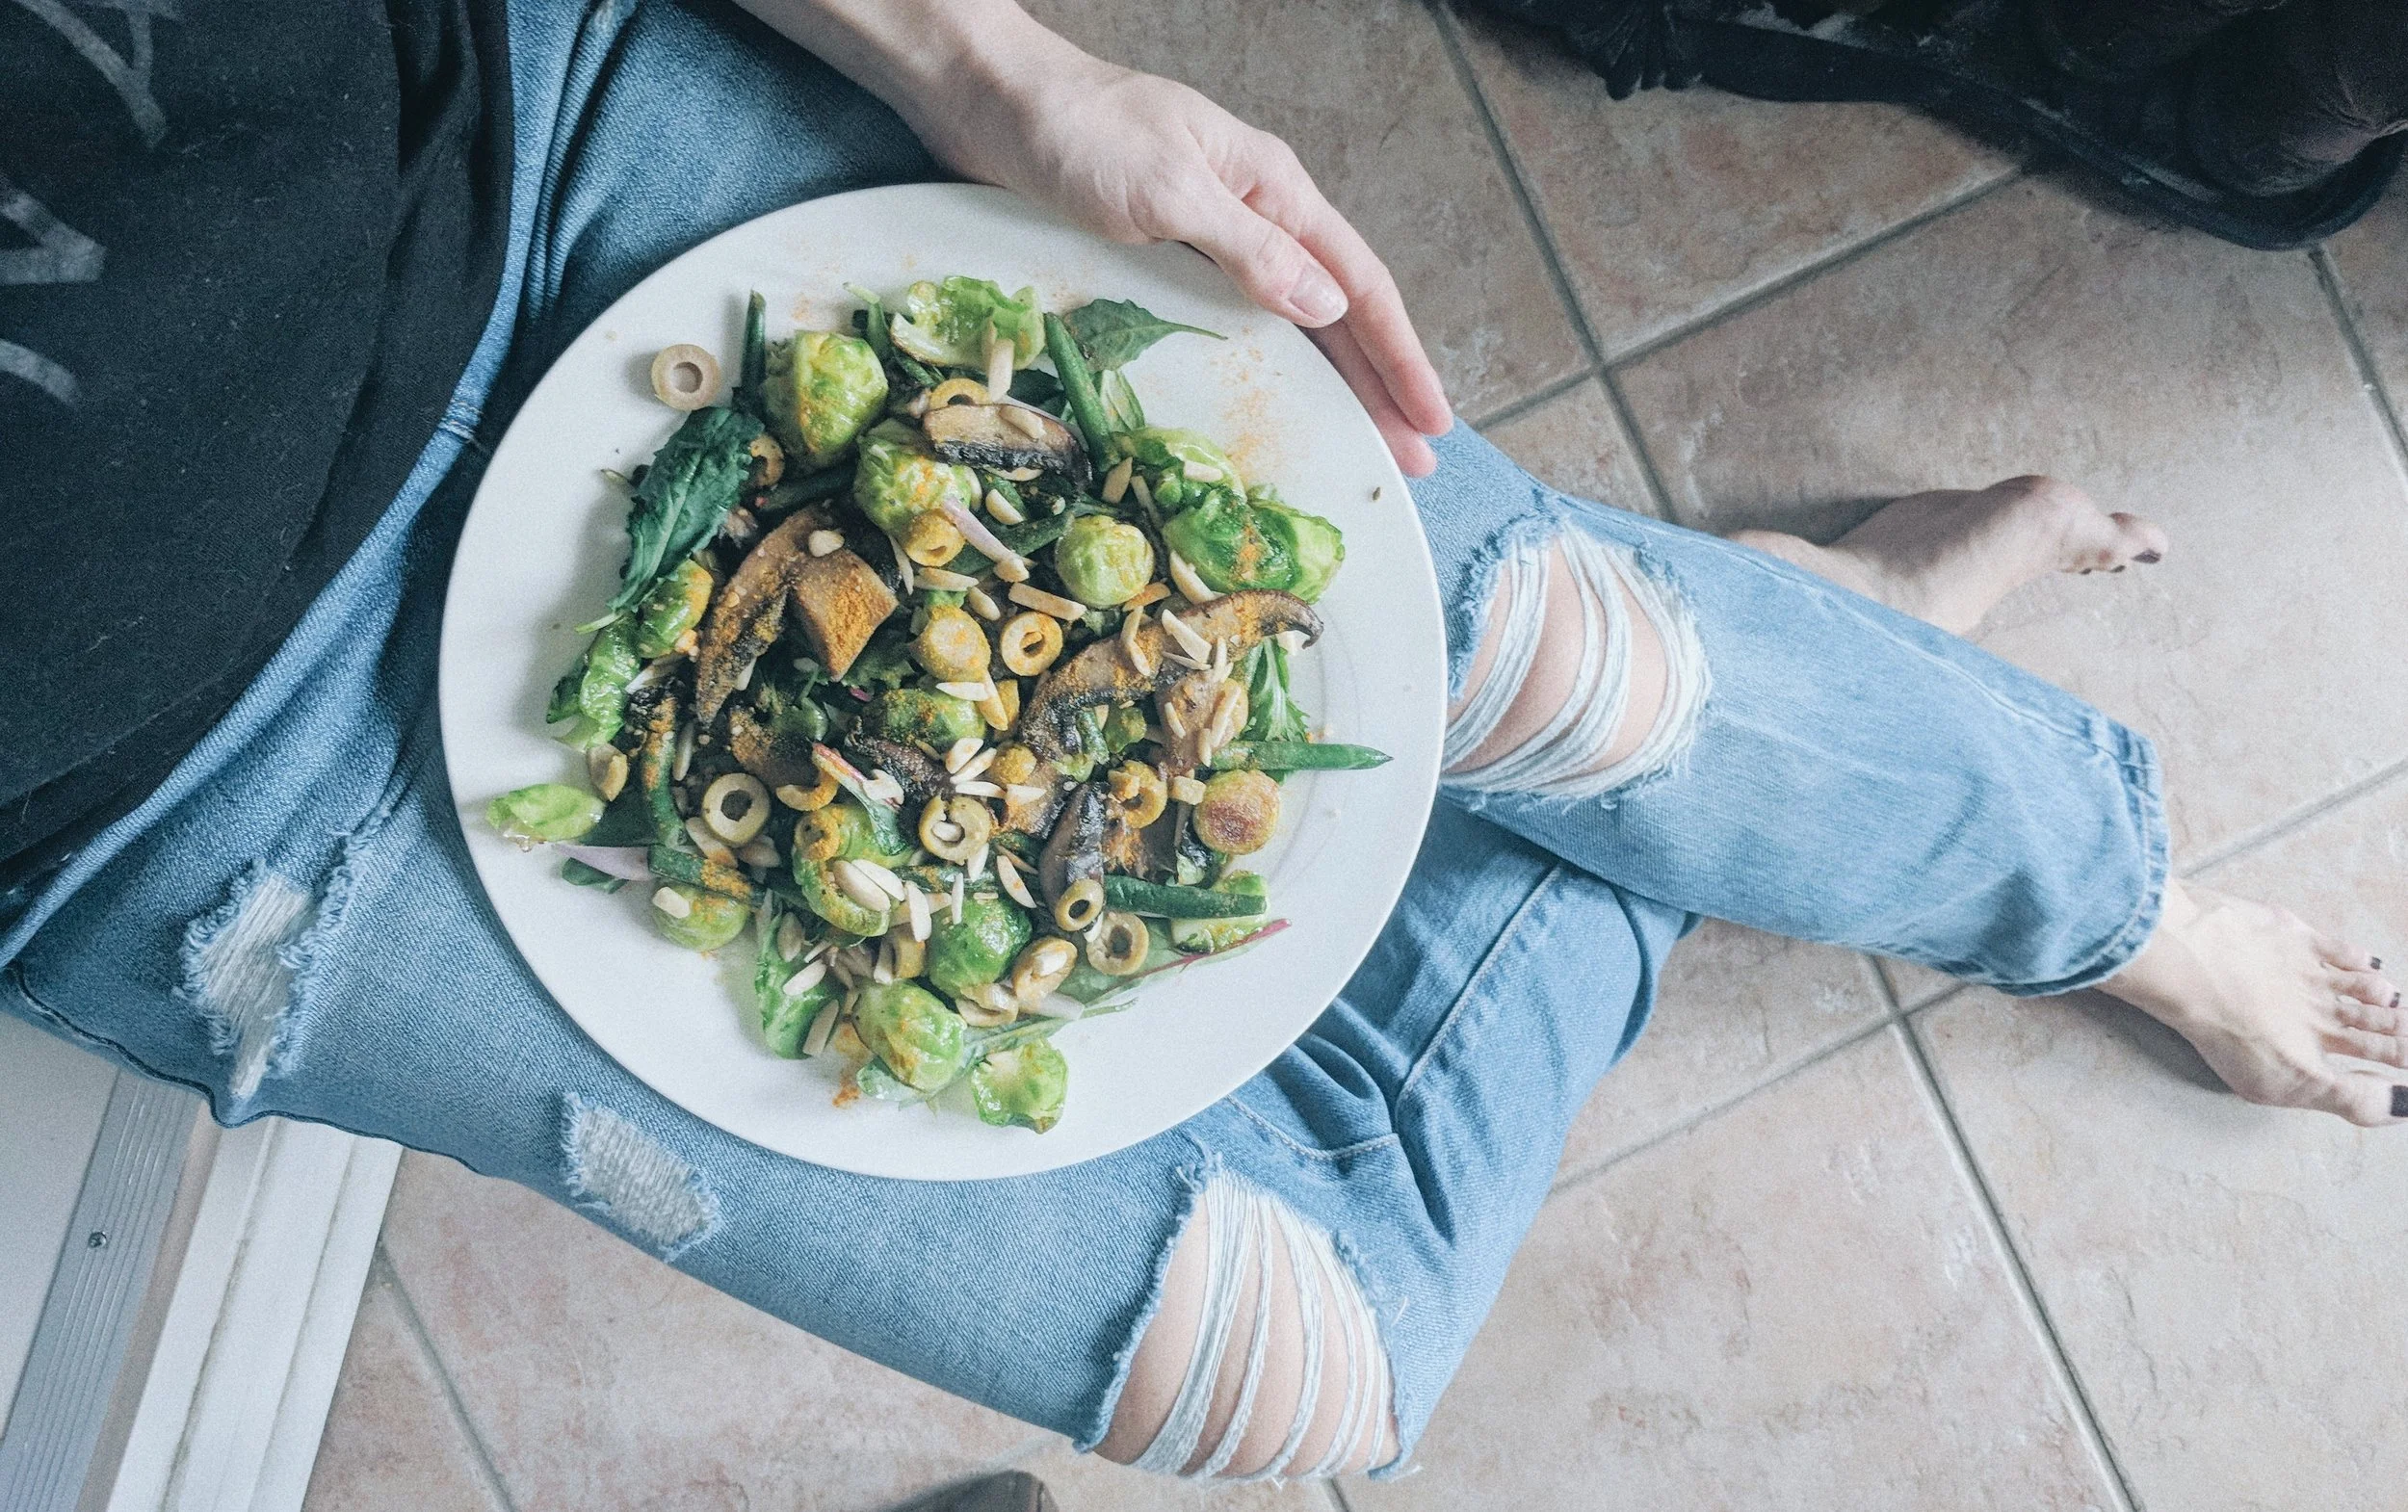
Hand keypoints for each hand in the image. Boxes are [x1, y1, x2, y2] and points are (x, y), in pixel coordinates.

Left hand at [891, 15, 1455, 475]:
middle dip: (1379, 385)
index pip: (1358, 283)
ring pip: (1292, 322)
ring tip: (1363, 443)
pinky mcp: (1165, 260)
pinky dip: (1268, 366)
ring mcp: (1210, 240)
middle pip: (1337, 312)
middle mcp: (1253, 215)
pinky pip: (1237, 324)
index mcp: (1271, 188)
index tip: (1429, 418)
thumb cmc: (1077, 130)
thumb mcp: (1171, 188)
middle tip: (1410, 460)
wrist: (991, 101)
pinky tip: (1276, 398)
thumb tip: (1327, 308)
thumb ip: (1249, 248)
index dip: (1399, 355)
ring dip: (1333, 383)